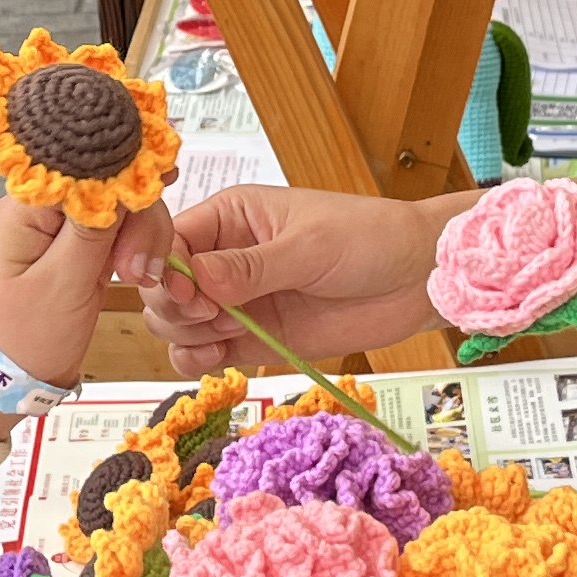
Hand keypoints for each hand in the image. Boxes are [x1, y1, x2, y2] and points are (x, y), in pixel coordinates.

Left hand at [0, 190, 176, 395]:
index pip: (88, 167)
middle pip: (110, 185)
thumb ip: (93, 229)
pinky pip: (116, 234)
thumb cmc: (20, 339)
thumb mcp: (61, 284)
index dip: (128, 178)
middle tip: (140, 272)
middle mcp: (43, 209)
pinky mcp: (74, 251)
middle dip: (138, 220)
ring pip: (121, 209)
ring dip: (142, 239)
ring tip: (141, 280)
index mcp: (27, 207)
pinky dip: (135, 250)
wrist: (0, 383)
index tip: (155, 208)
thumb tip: (122, 174)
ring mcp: (60, 230)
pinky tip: (142, 275)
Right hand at [138, 185, 450, 374]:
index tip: (191, 295)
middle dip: (175, 307)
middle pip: (160, 287)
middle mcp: (222, 257)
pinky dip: (197, 359)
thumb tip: (194, 278)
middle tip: (218, 316)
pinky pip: (200, 352)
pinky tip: (221, 355)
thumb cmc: (369, 240)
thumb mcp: (309, 247)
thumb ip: (250, 267)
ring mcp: (234, 300)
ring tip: (230, 331)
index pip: (167, 240)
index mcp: (229, 217)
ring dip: (186, 334)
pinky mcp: (250, 337)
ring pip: (174, 322)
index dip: (164, 271)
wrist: (415, 280)